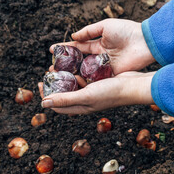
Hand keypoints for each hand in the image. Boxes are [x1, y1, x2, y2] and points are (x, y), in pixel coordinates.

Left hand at [38, 71, 155, 114]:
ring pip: (74, 86)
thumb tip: (43, 104)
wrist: (133, 86)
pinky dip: (78, 73)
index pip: (57, 106)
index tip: (40, 83)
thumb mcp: (86, 96)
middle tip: (49, 72)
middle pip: (64, 95)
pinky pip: (84, 78)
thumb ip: (65, 99)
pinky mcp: (99, 84)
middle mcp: (85, 102)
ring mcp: (92, 93)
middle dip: (54, 84)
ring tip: (59, 66)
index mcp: (81, 108)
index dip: (46, 96)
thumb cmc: (111, 93)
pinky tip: (77, 65)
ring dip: (65, 77)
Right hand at [50, 19, 154, 74]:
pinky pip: (95, 79)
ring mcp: (103, 67)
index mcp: (98, 44)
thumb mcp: (106, 26)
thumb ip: (89, 31)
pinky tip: (73, 83)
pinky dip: (84, 81)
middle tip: (51, 68)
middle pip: (78, 62)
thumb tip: (73, 36)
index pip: (77, 47)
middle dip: (64, 65)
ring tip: (57, 77)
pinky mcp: (110, 75)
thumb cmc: (127, 31)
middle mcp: (98, 57)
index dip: (65, 49)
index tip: (51, 50)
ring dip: (71, 75)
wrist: (145, 43)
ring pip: (84, 72)